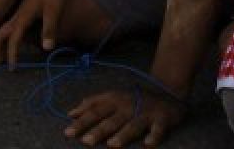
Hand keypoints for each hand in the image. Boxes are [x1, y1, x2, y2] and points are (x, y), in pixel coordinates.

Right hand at [0, 0, 66, 68]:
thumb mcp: (54, 10)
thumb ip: (50, 28)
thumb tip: (46, 49)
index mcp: (23, 17)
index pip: (13, 39)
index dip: (12, 54)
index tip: (12, 68)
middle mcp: (18, 14)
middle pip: (1, 33)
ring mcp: (20, 11)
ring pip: (4, 29)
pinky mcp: (24, 9)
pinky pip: (10, 25)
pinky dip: (6, 35)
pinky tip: (10, 40)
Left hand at [65, 89, 187, 147]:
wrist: (165, 90)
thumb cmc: (133, 98)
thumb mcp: (112, 96)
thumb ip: (91, 104)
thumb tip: (70, 113)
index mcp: (114, 100)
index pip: (94, 110)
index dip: (81, 121)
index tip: (67, 132)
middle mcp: (128, 106)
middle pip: (111, 119)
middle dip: (98, 130)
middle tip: (86, 142)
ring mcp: (145, 113)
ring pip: (132, 125)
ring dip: (122, 135)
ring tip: (112, 145)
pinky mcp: (162, 119)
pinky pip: (158, 129)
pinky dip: (154, 136)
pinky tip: (148, 144)